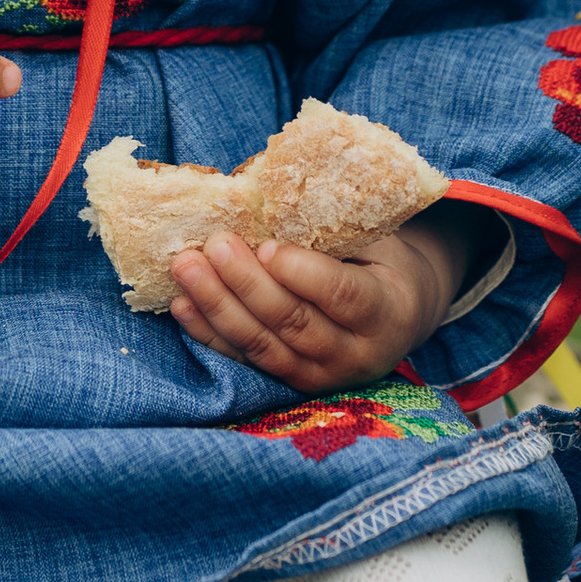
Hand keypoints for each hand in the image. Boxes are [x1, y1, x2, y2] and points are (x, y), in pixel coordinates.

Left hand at [166, 203, 490, 397]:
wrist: (397, 317)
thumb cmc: (380, 263)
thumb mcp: (375, 242)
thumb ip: (333, 230)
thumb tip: (267, 197)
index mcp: (386, 311)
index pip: (343, 296)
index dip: (302, 273)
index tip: (267, 246)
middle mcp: (356, 354)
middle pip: (294, 322)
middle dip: (247, 283)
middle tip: (214, 246)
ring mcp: (320, 375)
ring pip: (263, 345)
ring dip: (218, 306)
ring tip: (187, 268)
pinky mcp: (289, 383)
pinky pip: (244, 360)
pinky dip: (210, 333)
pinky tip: (182, 305)